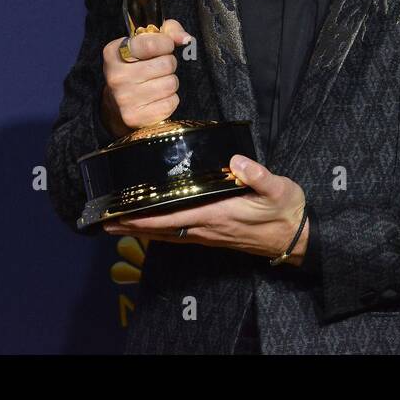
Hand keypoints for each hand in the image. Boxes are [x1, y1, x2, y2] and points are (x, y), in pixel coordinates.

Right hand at [101, 18, 190, 137]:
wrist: (118, 103)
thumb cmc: (138, 65)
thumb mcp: (147, 41)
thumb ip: (169, 31)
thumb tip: (186, 39)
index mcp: (114, 53)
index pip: (151, 44)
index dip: (165, 44)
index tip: (164, 47)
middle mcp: (116, 76)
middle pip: (166, 64)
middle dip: (168, 64)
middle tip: (157, 69)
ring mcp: (124, 98)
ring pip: (171, 83)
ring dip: (170, 82)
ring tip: (156, 83)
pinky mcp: (135, 117)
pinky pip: (171, 102)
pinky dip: (169, 99)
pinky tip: (156, 98)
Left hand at [103, 155, 309, 265]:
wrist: (297, 237)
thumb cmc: (286, 211)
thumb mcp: (279, 189)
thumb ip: (258, 176)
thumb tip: (237, 161)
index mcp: (218, 215)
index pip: (172, 218)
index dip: (143, 218)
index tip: (119, 215)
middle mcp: (207, 228)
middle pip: (161, 230)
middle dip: (131, 226)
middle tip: (102, 221)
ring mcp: (209, 235)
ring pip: (167, 235)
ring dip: (140, 231)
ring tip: (116, 225)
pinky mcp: (213, 236)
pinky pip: (178, 235)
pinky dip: (158, 231)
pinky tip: (149, 227)